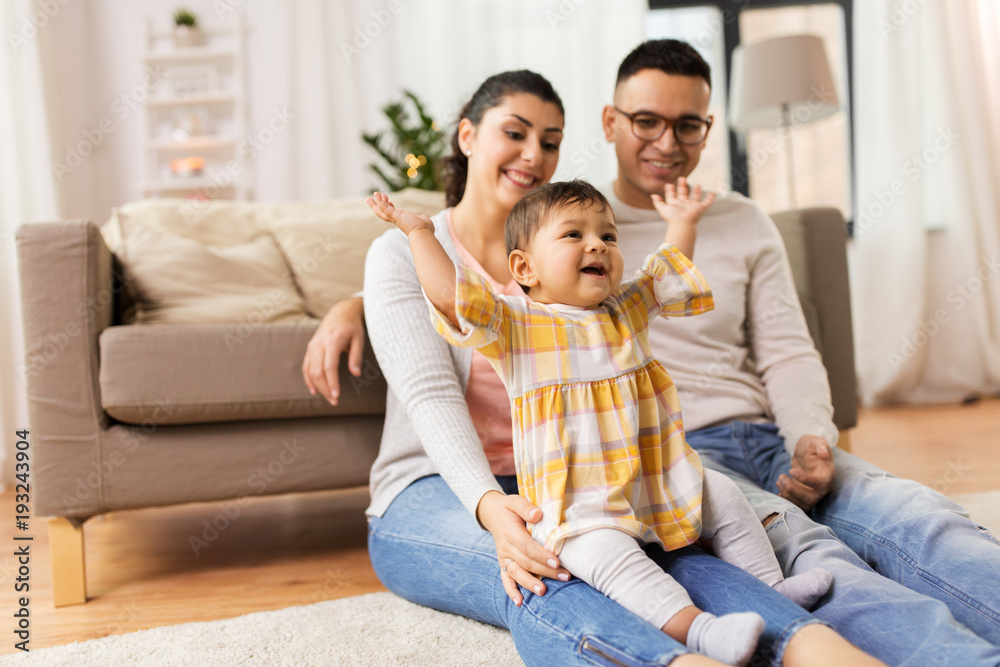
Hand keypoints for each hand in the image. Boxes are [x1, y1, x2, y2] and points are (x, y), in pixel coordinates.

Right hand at [301, 296, 364, 404]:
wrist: (341, 312)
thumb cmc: (352, 326)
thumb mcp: (359, 339)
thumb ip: (356, 357)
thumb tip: (356, 374)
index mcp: (332, 341)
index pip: (329, 366)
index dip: (332, 383)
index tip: (337, 396)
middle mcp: (319, 344)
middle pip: (318, 371)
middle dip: (325, 389)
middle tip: (334, 401)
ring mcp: (312, 346)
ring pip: (310, 371)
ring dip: (318, 387)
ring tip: (328, 398)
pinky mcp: (310, 348)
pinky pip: (306, 366)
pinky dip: (308, 379)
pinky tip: (314, 390)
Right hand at [367, 191, 433, 235]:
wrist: (423, 233)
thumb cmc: (425, 229)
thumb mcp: (423, 220)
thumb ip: (422, 217)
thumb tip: (424, 217)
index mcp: (402, 220)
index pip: (392, 213)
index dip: (389, 206)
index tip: (388, 200)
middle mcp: (397, 220)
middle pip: (382, 213)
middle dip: (377, 205)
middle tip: (373, 197)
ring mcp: (395, 218)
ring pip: (381, 211)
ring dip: (376, 202)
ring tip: (374, 193)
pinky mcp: (396, 216)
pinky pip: (385, 208)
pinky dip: (380, 202)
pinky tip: (378, 196)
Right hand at [476, 491, 570, 606]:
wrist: (493, 514)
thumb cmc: (509, 508)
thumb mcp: (515, 501)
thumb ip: (525, 507)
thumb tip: (538, 514)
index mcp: (510, 532)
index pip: (527, 546)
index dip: (541, 555)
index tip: (556, 561)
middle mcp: (506, 547)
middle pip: (526, 562)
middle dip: (545, 571)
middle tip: (564, 576)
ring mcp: (504, 558)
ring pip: (517, 573)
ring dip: (530, 584)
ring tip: (544, 591)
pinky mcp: (503, 564)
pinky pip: (505, 579)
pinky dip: (511, 592)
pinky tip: (520, 603)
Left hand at [650, 177, 715, 226]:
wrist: (683, 224)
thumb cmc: (673, 217)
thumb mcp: (663, 208)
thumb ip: (657, 202)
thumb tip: (652, 195)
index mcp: (675, 204)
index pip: (672, 196)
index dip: (670, 191)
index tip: (668, 185)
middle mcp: (683, 205)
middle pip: (683, 194)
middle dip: (682, 186)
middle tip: (682, 178)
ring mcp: (692, 206)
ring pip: (695, 197)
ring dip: (696, 191)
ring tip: (698, 185)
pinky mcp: (700, 208)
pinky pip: (707, 203)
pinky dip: (710, 198)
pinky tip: (713, 193)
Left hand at [777, 435, 834, 511]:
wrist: (807, 454)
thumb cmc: (811, 446)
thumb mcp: (814, 441)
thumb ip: (820, 445)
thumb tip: (824, 454)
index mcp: (828, 473)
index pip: (821, 483)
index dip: (805, 480)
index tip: (791, 471)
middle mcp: (823, 487)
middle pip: (812, 498)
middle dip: (793, 490)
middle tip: (781, 477)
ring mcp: (815, 493)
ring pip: (804, 504)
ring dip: (788, 495)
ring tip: (779, 480)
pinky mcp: (805, 497)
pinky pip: (799, 506)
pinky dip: (788, 502)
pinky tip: (780, 493)